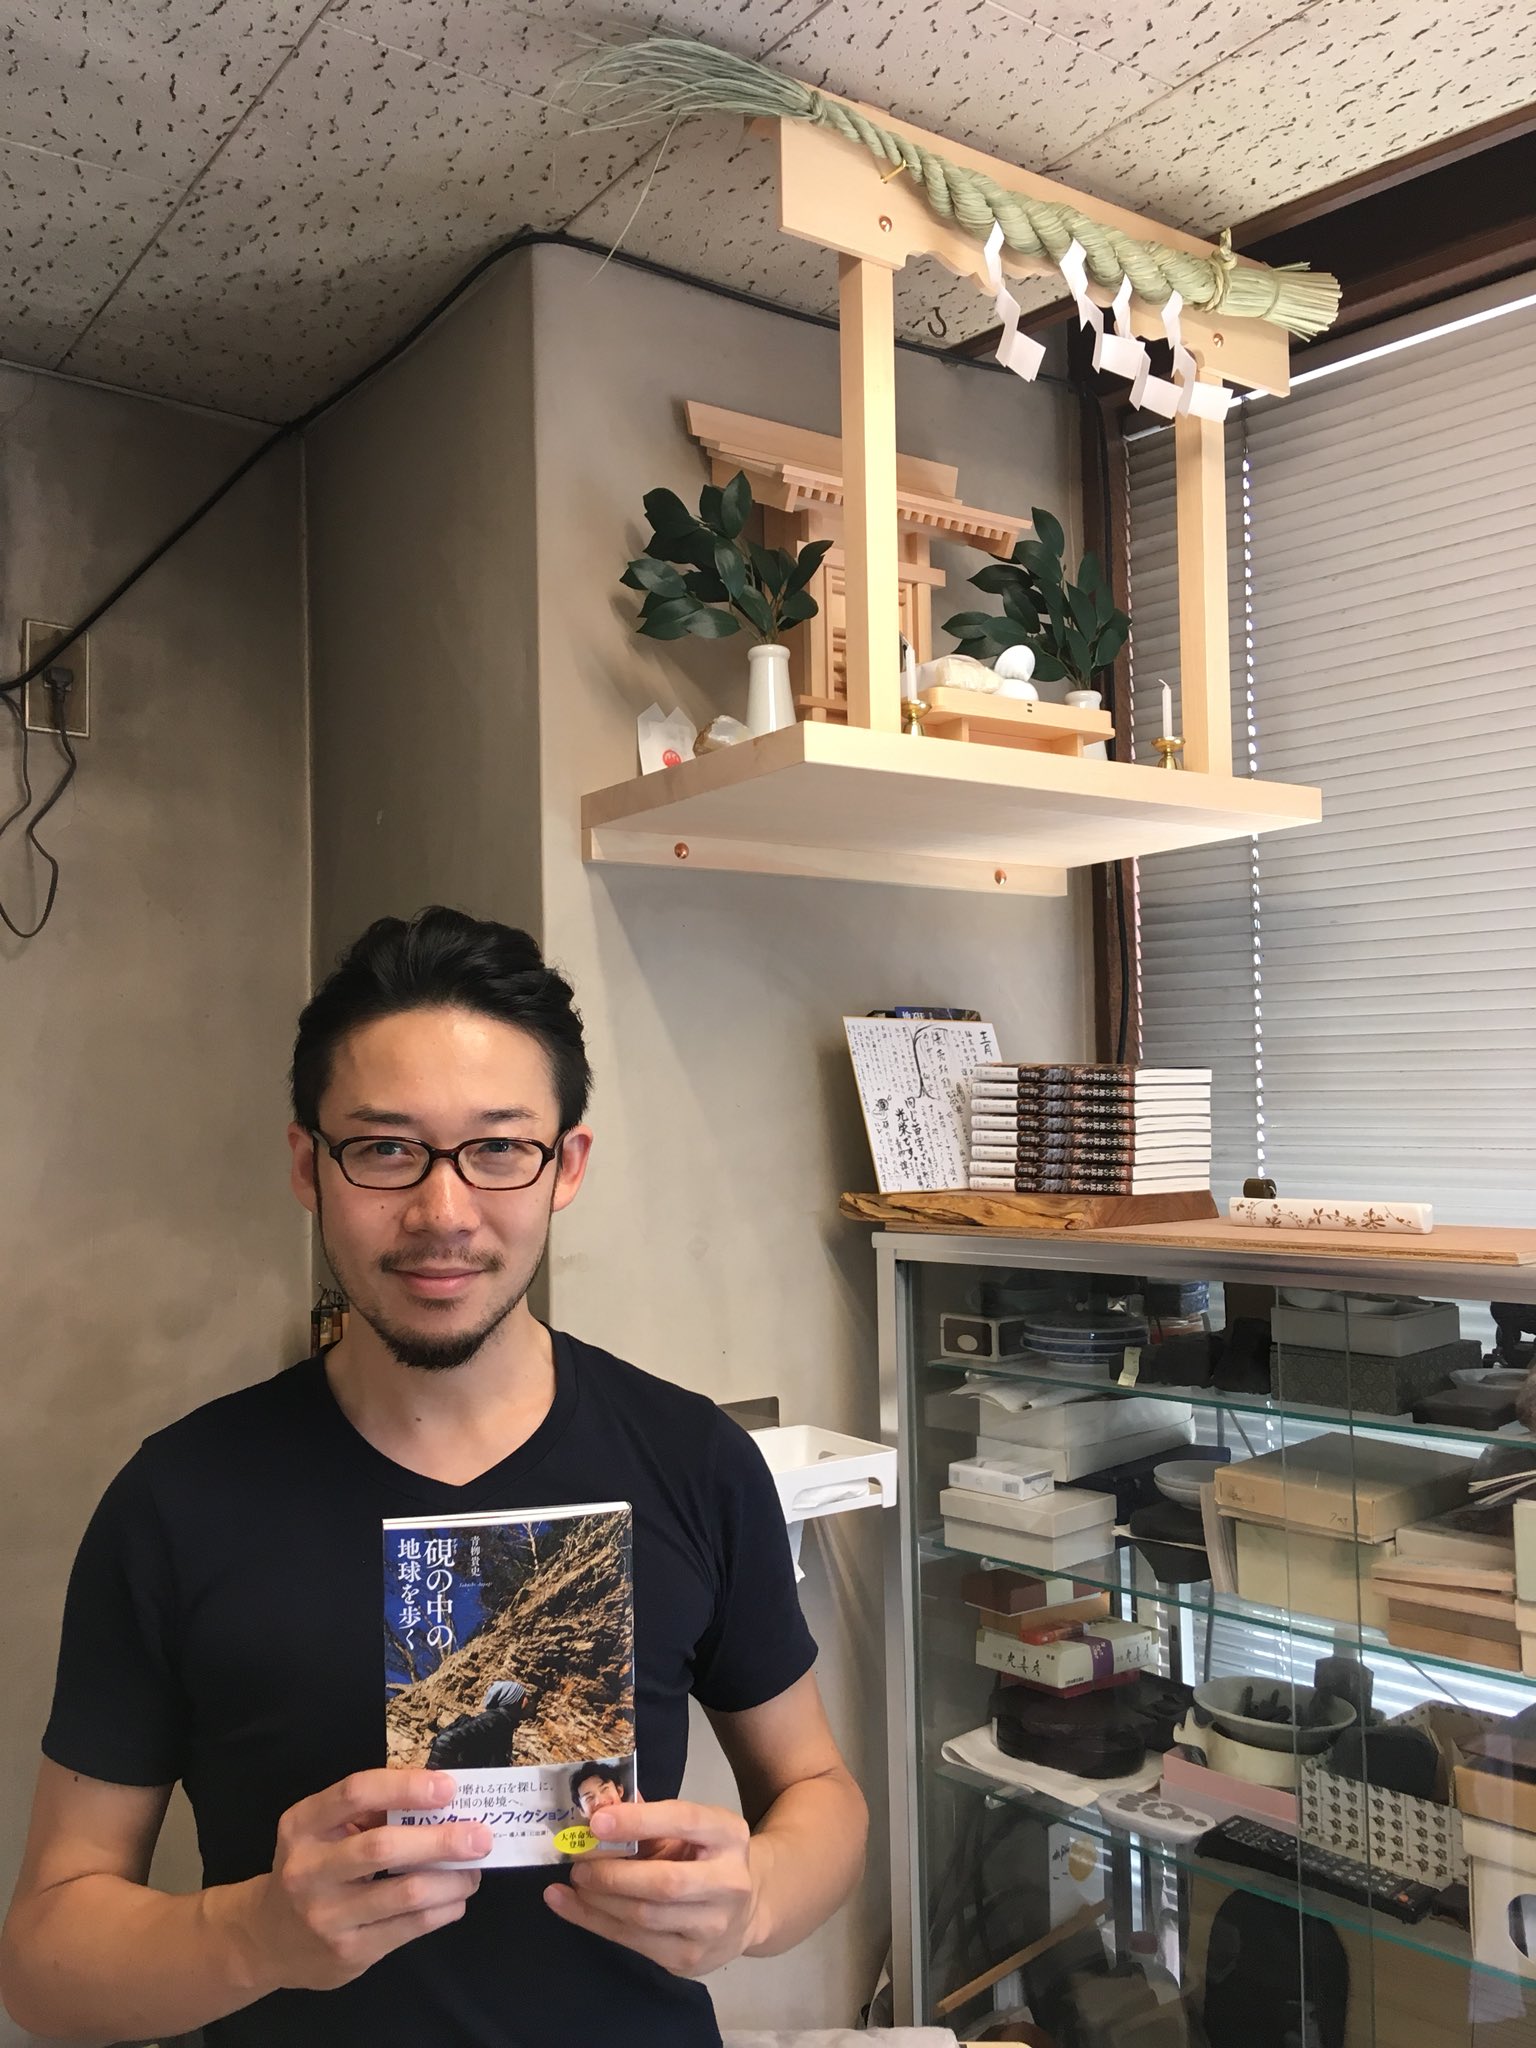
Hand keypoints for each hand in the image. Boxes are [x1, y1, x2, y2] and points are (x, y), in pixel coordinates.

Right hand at [235, 1770, 492, 1992]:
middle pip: (383, 1847)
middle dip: (441, 1839)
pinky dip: (444, 1909)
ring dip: (452, 1879)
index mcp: (302, 1825)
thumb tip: (440, 1794)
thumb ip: (369, 1810)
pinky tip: (456, 1898)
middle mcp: (308, 1870)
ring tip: (475, 1869)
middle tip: (481, 1835)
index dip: (406, 1787)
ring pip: (405, 1893)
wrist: (265, 1940)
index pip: (356, 1794)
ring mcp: (327, 1917)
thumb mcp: (321, 1830)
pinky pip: (410, 1927)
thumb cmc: (311, 1867)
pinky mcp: (348, 1953)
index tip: (448, 1786)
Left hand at [542, 1798, 763, 1976]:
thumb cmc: (706, 1858)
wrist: (745, 1914)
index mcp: (729, 1836)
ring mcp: (712, 1928)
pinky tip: (570, 1906)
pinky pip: (634, 1943)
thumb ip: (650, 1819)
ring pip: (644, 1917)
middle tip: (578, 1862)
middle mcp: (729, 1883)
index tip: (596, 1823)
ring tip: (573, 1882)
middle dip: (612, 1873)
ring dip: (598, 1900)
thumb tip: (597, 1807)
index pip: (684, 1821)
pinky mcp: (689, 1960)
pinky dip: (595, 1923)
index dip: (638, 1821)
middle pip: (664, 1882)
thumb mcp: (690, 1830)